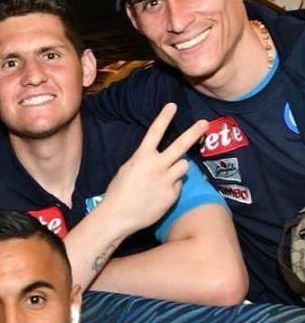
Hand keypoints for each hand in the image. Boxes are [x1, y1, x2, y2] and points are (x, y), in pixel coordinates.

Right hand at [100, 103, 208, 234]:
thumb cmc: (119, 192)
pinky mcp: (172, 194)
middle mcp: (156, 166)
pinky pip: (178, 184)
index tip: (172, 105)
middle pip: (180, 146)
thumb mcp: (127, 170)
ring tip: (166, 175)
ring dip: (178, 167)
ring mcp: (166, 181)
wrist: (118, 216)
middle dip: (193, 133)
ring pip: (183, 165)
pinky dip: (172, 186)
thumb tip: (159, 157)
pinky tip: (159, 194)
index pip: (155, 132)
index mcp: (141, 157)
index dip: (164, 118)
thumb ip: (144, 160)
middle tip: (204, 123)